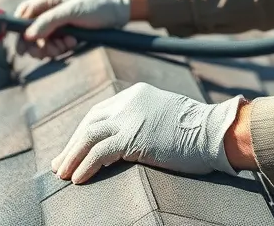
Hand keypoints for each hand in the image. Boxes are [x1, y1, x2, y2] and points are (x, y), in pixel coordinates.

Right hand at [13, 0, 130, 58]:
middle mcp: (53, 8)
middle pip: (32, 29)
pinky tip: (73, 43)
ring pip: (43, 39)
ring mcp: (60, 20)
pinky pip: (56, 43)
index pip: (25, 11)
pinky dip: (61, 47)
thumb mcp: (73, 12)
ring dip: (51, 47)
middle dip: (37, 43)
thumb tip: (28, 35)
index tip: (21, 46)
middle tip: (47, 52)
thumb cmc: (98, 7)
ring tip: (67, 45)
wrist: (120, 12)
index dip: (19, 28)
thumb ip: (50, 21)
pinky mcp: (68, 30)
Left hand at [52, 83, 242, 183]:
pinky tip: (78, 179)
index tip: (73, 149)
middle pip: (89, 122)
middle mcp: (128, 102)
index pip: (100, 112)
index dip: (83, 132)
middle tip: (59, 164)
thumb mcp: (165, 116)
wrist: (215, 132)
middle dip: (72, 145)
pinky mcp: (132, 137)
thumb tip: (128, 141)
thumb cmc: (198, 131)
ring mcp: (129, 118)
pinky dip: (85, 166)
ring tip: (62, 174)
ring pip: (88, 136)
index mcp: (136, 94)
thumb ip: (145, 120)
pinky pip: (99, 152)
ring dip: (72, 157)